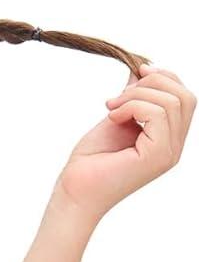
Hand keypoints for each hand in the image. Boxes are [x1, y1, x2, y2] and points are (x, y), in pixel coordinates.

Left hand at [52, 63, 194, 228]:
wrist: (75, 191)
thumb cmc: (90, 162)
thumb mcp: (116, 118)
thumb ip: (134, 98)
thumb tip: (142, 70)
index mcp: (167, 139)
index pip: (184, 97)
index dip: (165, 77)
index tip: (137, 72)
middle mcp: (173, 147)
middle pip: (186, 96)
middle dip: (153, 82)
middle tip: (120, 95)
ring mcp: (168, 153)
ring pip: (172, 102)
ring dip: (137, 95)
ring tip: (111, 108)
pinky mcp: (157, 156)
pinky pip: (158, 113)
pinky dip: (131, 106)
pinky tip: (112, 118)